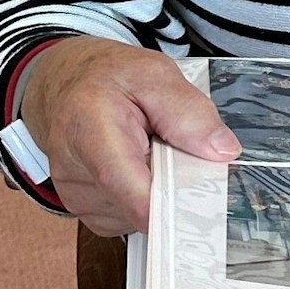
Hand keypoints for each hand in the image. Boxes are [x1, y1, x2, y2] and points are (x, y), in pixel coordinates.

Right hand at [19, 37, 239, 236]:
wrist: (66, 85)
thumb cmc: (108, 78)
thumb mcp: (154, 73)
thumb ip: (189, 111)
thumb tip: (223, 151)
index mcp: (90, 132)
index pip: (131, 191)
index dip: (172, 207)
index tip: (205, 204)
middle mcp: (75, 174)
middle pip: (143, 205)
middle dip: (174, 184)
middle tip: (176, 145)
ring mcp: (77, 198)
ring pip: (139, 213)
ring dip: (158, 187)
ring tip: (148, 147)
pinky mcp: (85, 210)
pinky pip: (129, 215)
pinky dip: (144, 194)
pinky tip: (137, 163)